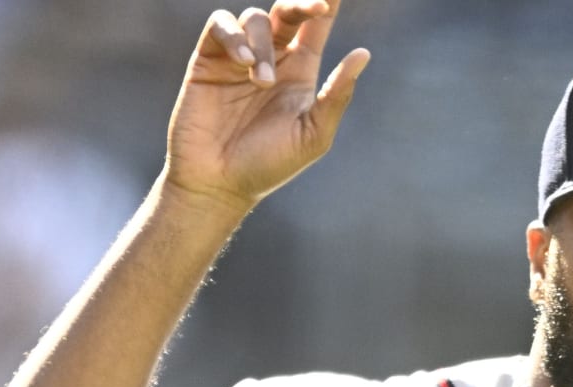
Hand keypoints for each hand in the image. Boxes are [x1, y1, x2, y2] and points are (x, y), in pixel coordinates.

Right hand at [162, 0, 369, 211]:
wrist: (220, 182)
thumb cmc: (270, 164)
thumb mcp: (313, 134)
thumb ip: (337, 94)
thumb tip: (363, 54)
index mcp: (300, 72)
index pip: (315, 28)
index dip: (325, 4)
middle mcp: (272, 59)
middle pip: (287, 12)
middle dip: (301, 4)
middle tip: (318, 8)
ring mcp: (238, 58)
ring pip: (254, 19)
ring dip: (262, 45)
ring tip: (261, 81)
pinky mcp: (208, 60)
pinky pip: (220, 27)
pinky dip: (233, 36)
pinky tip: (243, 63)